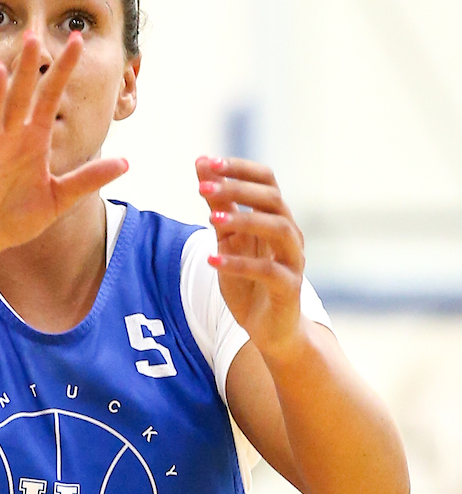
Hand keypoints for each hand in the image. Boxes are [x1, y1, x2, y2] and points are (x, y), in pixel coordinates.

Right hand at [0, 31, 127, 264]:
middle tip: (32, 36)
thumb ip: (86, 179)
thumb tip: (125, 163)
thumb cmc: (14, 217)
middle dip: (27, 70)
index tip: (77, 42)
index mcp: (33, 141)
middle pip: (20, 99)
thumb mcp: (57, 198)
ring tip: (1, 69)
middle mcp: (8, 140)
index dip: (63, 71)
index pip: (50, 98)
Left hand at [195, 156, 304, 358]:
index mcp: (276, 217)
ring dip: (244, 220)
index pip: (266, 180)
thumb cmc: (250, 282)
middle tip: (202, 186)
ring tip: (210, 219)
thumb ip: (219, 205)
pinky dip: (240, 264)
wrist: (272, 331)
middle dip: (238, 189)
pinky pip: (269, 271)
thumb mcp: (229, 239)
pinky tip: (213, 260)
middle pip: (272, 199)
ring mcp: (293, 260)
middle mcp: (289, 234)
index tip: (208, 162)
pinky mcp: (289, 288)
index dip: (239, 168)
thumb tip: (201, 163)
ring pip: (279, 229)